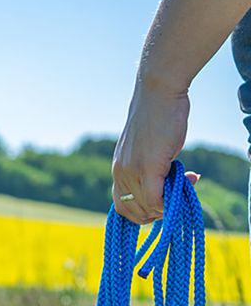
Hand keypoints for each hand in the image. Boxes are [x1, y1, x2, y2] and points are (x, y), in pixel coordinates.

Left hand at [112, 80, 190, 223]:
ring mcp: (132, 171)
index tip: (163, 202)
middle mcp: (120, 173)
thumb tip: (165, 185)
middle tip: (177, 196)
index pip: (122, 206)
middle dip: (157, 211)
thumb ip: (149, 168)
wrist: (158, 93)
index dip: (143, 212)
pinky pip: (154, 198)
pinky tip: (189, 181)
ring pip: (146, 207)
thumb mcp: (146, 149)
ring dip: (167, 204)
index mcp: (117, 170)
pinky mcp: (147, 167)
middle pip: (134, 211)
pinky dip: (169, 200)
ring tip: (187, 182)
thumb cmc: (157, 117)